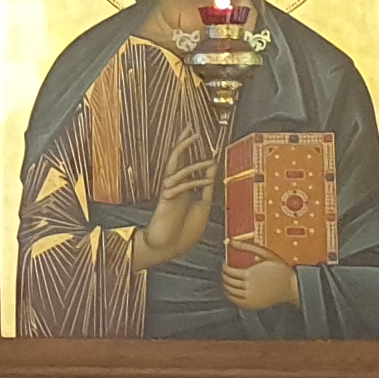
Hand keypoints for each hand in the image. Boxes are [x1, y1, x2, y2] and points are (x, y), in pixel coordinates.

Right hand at [142, 146, 216, 265]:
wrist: (168, 249)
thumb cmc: (184, 232)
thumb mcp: (203, 207)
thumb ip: (207, 188)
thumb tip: (212, 167)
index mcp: (184, 189)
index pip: (186, 163)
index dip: (191, 149)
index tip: (198, 135)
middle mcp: (175, 187)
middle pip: (175, 160)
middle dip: (182, 143)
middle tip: (190, 128)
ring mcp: (169, 192)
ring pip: (176, 169)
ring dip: (192, 160)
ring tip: (204, 152)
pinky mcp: (166, 200)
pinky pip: (179, 186)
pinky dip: (194, 181)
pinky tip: (207, 179)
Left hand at [224, 253, 299, 310]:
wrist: (291, 286)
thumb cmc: (280, 269)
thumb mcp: (266, 254)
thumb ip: (248, 247)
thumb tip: (233, 241)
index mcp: (249, 273)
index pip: (229, 271)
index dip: (224, 268)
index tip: (225, 265)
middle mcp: (248, 286)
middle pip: (228, 281)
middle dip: (224, 276)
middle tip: (226, 272)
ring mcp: (250, 296)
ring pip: (230, 292)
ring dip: (226, 285)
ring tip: (229, 280)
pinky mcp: (252, 304)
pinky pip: (236, 301)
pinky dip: (231, 296)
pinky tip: (233, 291)